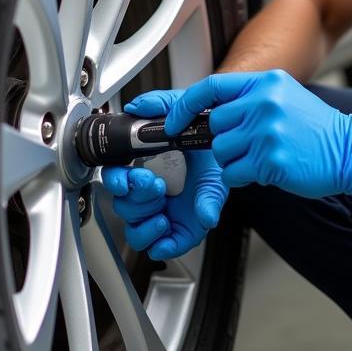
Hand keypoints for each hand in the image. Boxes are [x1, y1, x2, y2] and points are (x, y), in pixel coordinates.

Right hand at [101, 89, 227, 259]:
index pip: (115, 179)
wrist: (236, 150)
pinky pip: (163, 246)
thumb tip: (137, 107)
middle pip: (123, 207)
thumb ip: (162, 104)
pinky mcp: (183, 228)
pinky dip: (161, 244)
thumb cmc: (208, 137)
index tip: (127, 175)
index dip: (115, 180)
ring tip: (162, 211)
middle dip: (135, 198)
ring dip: (144, 223)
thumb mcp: (187, 112)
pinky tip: (167, 230)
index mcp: (145, 167)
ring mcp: (165, 211)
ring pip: (136, 230)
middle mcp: (151, 192)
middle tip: (153, 184)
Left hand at [165, 70, 351, 200]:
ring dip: (234, 161)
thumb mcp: (284, 97)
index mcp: (266, 83)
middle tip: (248, 146)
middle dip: (224, 140)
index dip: (186, 105)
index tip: (174, 120)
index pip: (212, 87)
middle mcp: (265, 103)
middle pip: (215, 125)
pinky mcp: (269, 160)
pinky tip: (267, 170)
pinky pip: (233, 173)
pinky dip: (243, 177)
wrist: (350, 150)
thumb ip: (249, 99)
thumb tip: (210, 111)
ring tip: (262, 157)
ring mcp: (266, 131)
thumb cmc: (316, 129)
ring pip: (221, 152)